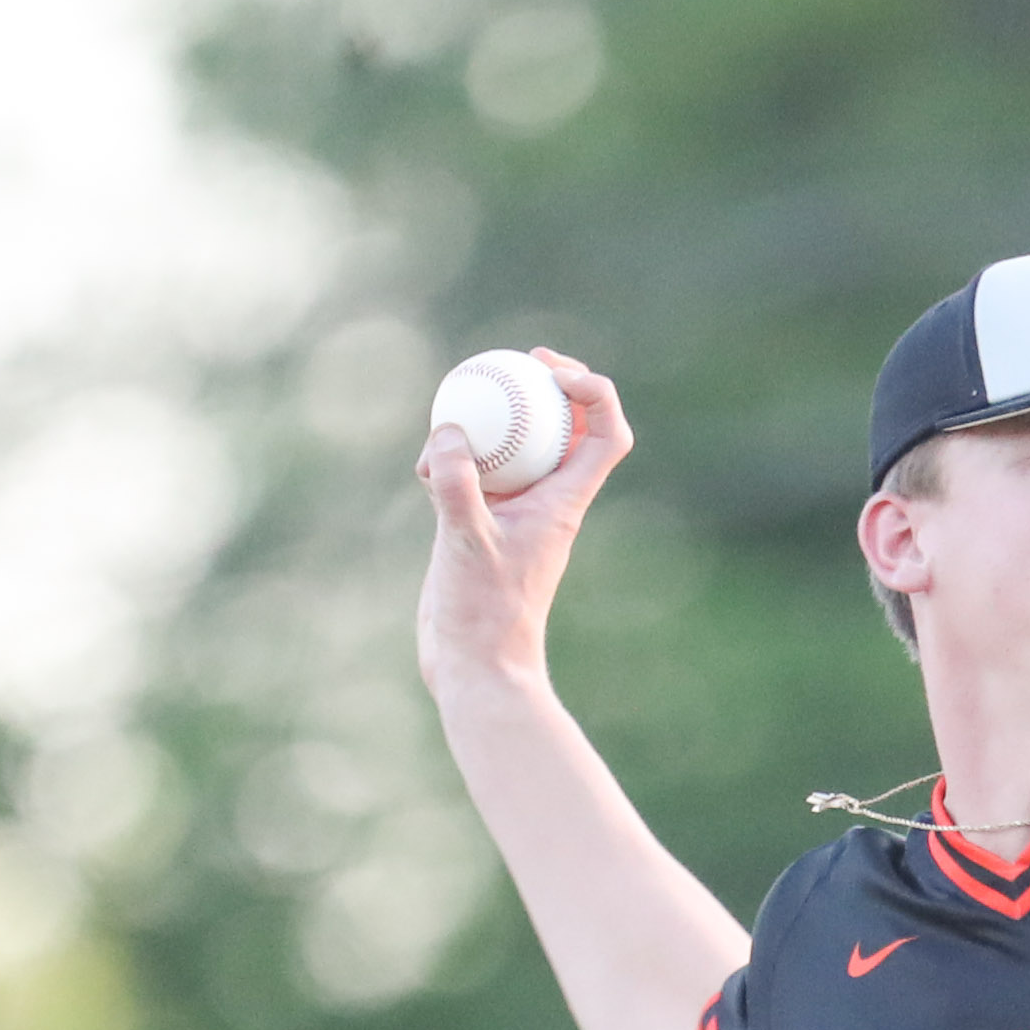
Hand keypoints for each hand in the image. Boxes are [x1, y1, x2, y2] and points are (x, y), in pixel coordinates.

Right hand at [412, 350, 634, 699]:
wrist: (474, 667)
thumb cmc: (483, 615)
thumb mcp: (466, 542)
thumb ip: (457, 485)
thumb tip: (448, 431)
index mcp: (564, 503)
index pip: (605, 436)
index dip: (596, 394)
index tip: (555, 375)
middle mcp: (547, 502)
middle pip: (565, 428)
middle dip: (549, 387)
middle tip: (518, 361)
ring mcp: (515, 512)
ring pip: (515, 447)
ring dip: (491, 422)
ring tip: (453, 415)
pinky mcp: (483, 525)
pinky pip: (475, 473)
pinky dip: (454, 460)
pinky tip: (424, 468)